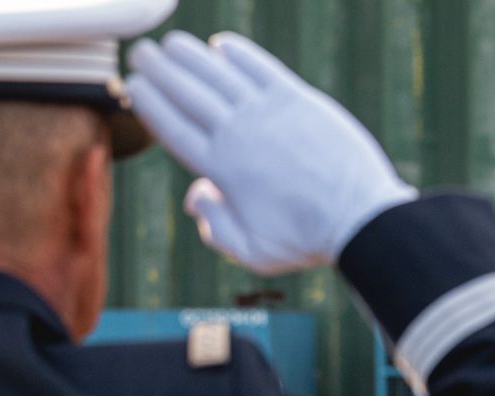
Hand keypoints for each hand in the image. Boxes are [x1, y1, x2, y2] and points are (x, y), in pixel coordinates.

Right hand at [126, 31, 416, 275]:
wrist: (362, 219)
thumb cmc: (307, 240)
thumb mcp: (252, 252)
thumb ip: (216, 228)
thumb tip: (196, 195)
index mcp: (221, 169)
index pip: (173, 127)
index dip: (149, 102)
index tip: (133, 84)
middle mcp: (239, 134)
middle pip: (188, 93)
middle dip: (160, 70)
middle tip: (142, 52)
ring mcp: (269, 112)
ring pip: (219, 75)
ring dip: (192, 56)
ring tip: (172, 44)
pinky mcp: (299, 99)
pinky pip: (261, 68)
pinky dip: (240, 55)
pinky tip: (222, 46)